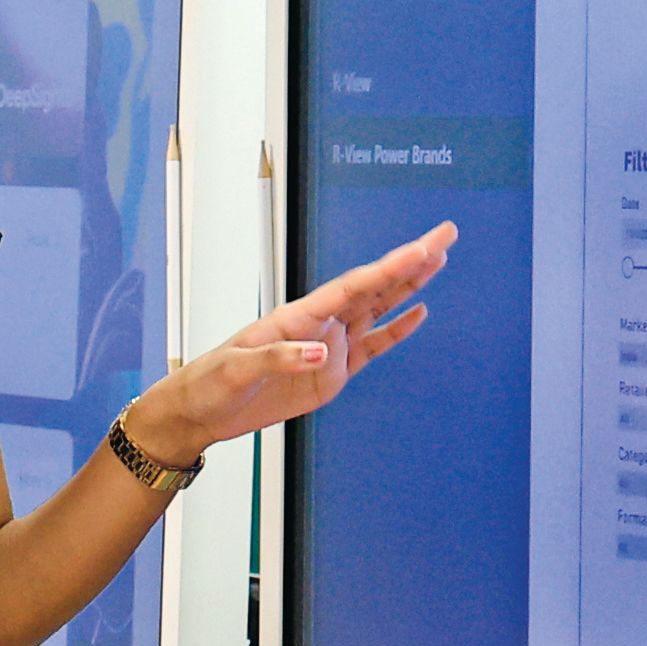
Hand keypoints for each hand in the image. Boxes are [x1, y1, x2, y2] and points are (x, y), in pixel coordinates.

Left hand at [131, 226, 457, 455]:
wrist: (202, 411)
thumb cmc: (210, 383)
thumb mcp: (235, 370)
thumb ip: (278, 358)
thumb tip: (321, 352)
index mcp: (296, 316)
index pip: (352, 287)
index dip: (389, 268)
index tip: (420, 250)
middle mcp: (318, 325)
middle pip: (374, 287)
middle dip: (410, 262)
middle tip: (445, 234)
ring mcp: (328, 347)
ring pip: (377, 310)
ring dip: (408, 286)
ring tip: (438, 260)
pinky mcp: (332, 374)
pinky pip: (371, 348)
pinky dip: (395, 331)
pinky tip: (418, 313)